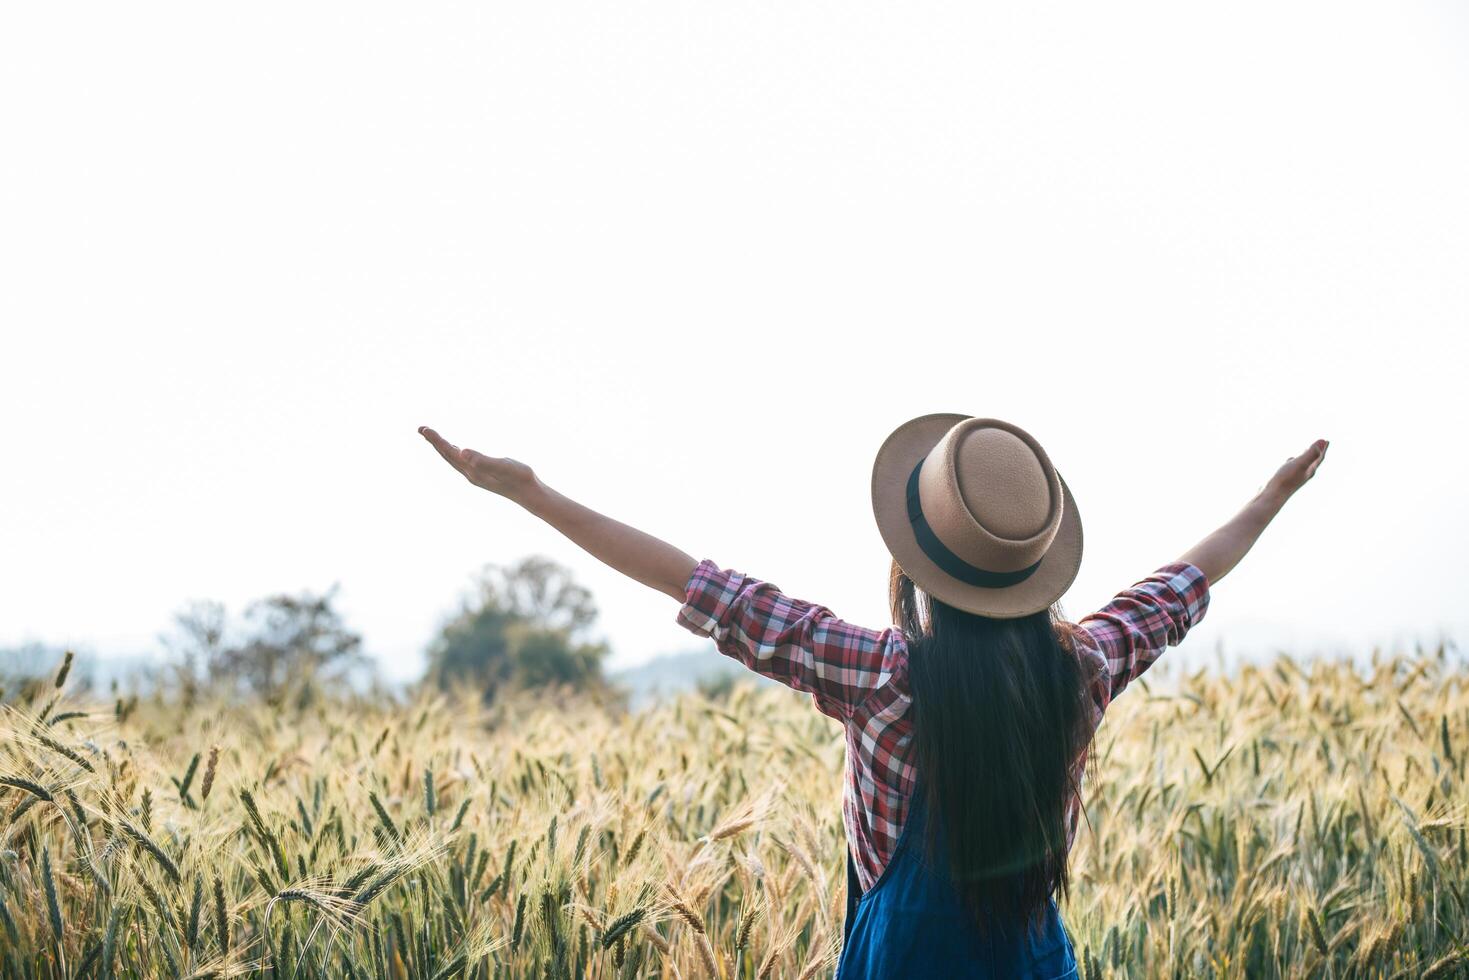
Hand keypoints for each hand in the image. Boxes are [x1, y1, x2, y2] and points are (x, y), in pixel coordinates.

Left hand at [418, 426, 538, 501]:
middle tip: (421, 428)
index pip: (449, 452)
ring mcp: (476, 475)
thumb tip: (463, 452)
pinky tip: (458, 451)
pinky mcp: (483, 474)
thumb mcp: (502, 466)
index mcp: (472, 470)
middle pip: (447, 456)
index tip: (424, 429)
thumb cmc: (518, 478)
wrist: (530, 494)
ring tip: (434, 437)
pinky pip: (463, 461)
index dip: (436, 440)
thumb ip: (482, 460)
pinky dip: (455, 453)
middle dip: (434, 442)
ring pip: (454, 459)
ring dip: (443, 447)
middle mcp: (470, 473)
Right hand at [1265, 438, 1328, 498]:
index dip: (1323, 449)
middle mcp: (1304, 474)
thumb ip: (1311, 453)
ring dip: (1306, 456)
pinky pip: (1292, 467)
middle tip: (1320, 444)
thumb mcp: (1300, 463)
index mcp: (1310, 470)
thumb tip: (1323, 440)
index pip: (1319, 457)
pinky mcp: (1286, 478)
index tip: (1326, 441)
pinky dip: (1294, 461)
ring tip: (1306, 450)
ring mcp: (1295, 476)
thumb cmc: (1286, 479)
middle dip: (1317, 452)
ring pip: (1303, 464)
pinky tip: (1290, 460)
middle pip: (1313, 461)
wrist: (1273, 496)